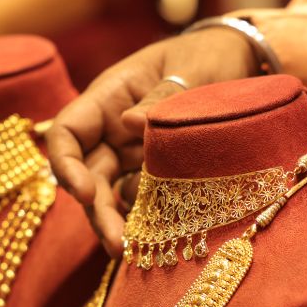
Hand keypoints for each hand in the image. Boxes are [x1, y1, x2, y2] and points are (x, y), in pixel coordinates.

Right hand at [47, 28, 258, 255]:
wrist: (240, 60)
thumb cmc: (209, 55)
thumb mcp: (191, 69)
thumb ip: (163, 97)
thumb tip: (131, 123)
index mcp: (108, 97)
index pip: (67, 133)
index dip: (65, 165)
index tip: (84, 193)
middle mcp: (111, 129)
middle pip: (87, 173)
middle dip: (96, 209)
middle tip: (117, 243)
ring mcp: (131, 152)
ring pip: (111, 192)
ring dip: (116, 222)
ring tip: (129, 251)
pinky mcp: (154, 171)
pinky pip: (141, 198)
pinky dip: (144, 219)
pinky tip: (153, 239)